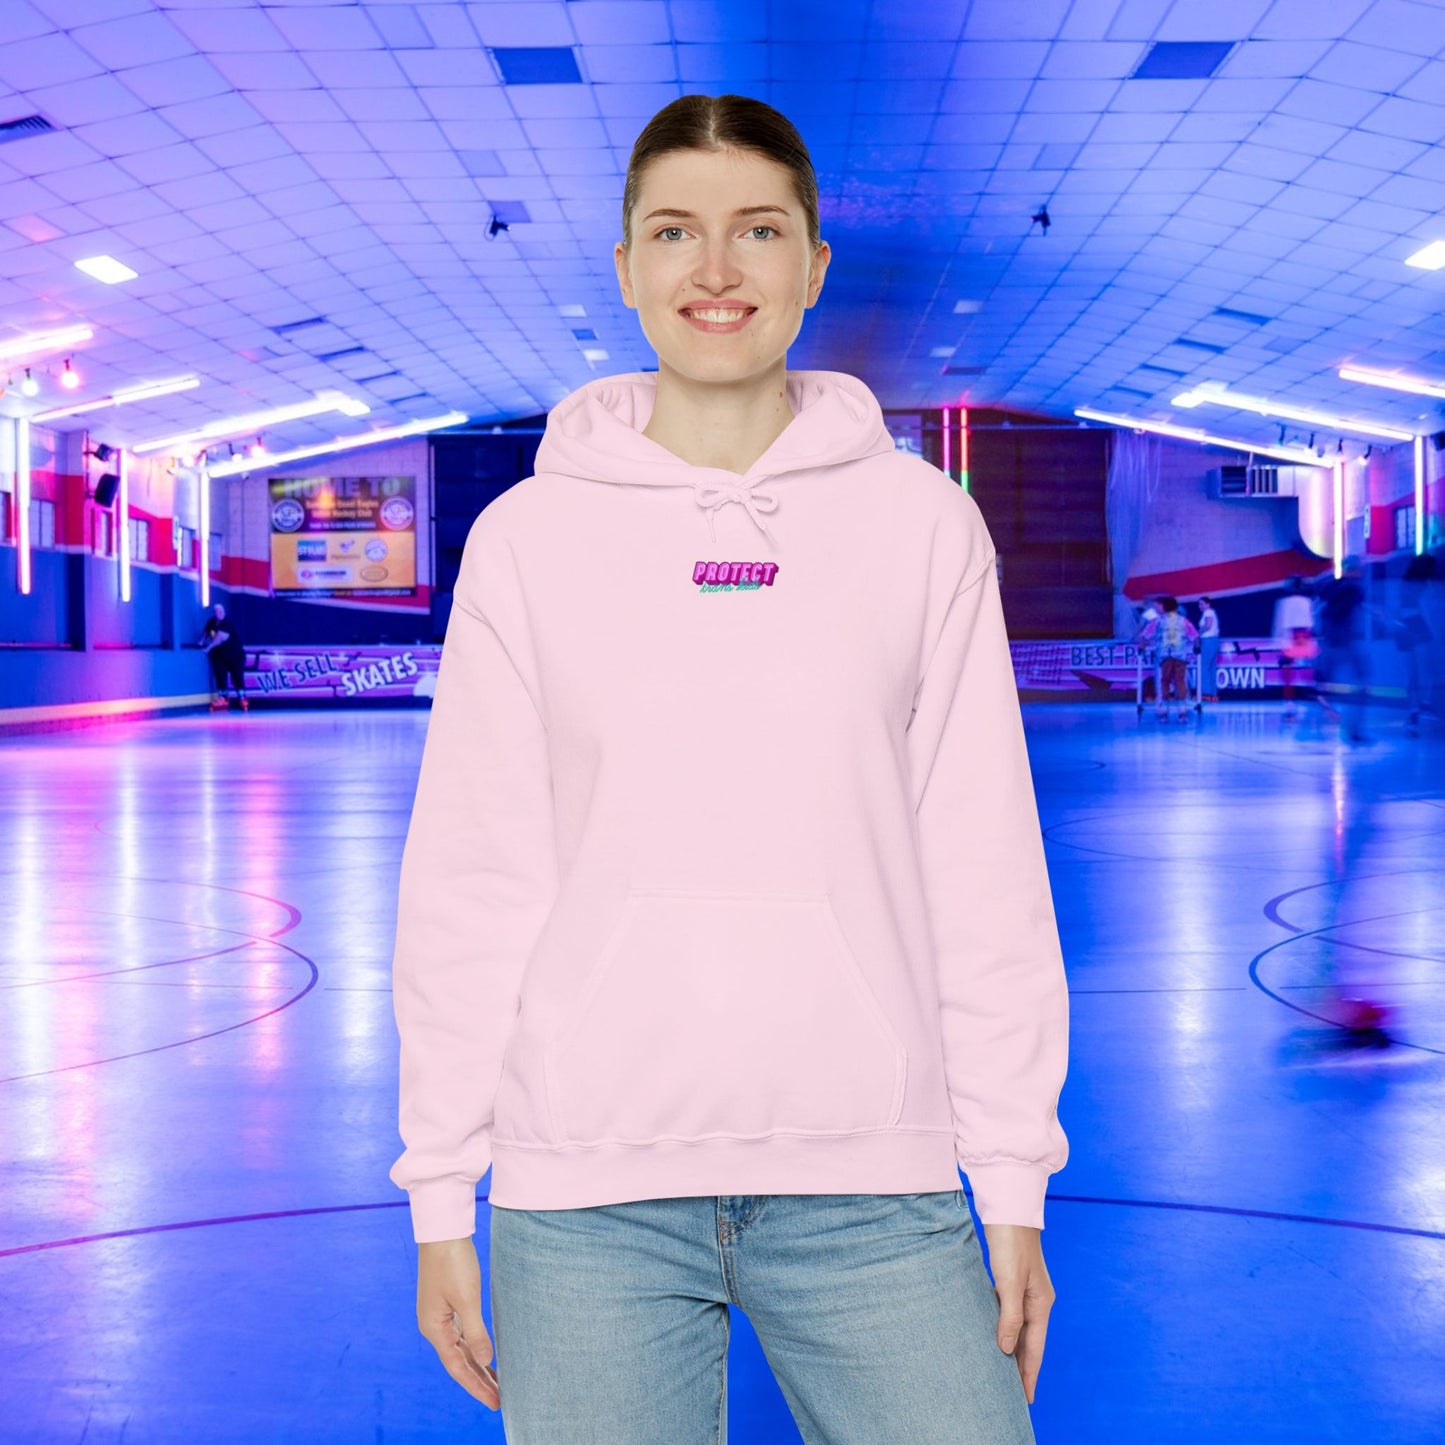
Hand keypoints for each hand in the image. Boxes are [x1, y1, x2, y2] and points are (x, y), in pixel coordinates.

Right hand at [416, 1237, 499, 1409]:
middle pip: (458, 1362)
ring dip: (477, 1366)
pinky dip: (473, 1347)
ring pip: (460, 1349)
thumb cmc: (453, 1261)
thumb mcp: (467, 1298)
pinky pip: (461, 1335)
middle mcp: (433, 1326)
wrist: (442, 1230)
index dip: (476, 1386)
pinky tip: (484, 1354)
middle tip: (499, 1399)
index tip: (495, 1402)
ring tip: (496, 1383)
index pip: (457, 1367)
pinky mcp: (446, 1303)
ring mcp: (439, 1315)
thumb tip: (486, 1361)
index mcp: (434, 1328)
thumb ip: (475, 1332)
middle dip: (478, 1381)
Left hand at [981, 1222, 1054, 1403]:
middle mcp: (1037, 1300)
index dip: (1028, 1374)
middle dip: (1023, 1368)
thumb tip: (1007, 1349)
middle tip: (1015, 1395)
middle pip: (1030, 1342)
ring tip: (1005, 1371)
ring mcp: (1026, 1290)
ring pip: (1020, 1328)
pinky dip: (1007, 1329)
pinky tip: (997, 1335)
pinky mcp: (1014, 1280)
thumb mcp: (1009, 1281)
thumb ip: (1009, 1316)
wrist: (1009, 1208)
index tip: (1026, 1399)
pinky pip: (1011, 1314)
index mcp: (1041, 1303)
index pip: (1035, 1348)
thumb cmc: (1011, 1242)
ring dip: (1014, 1349)